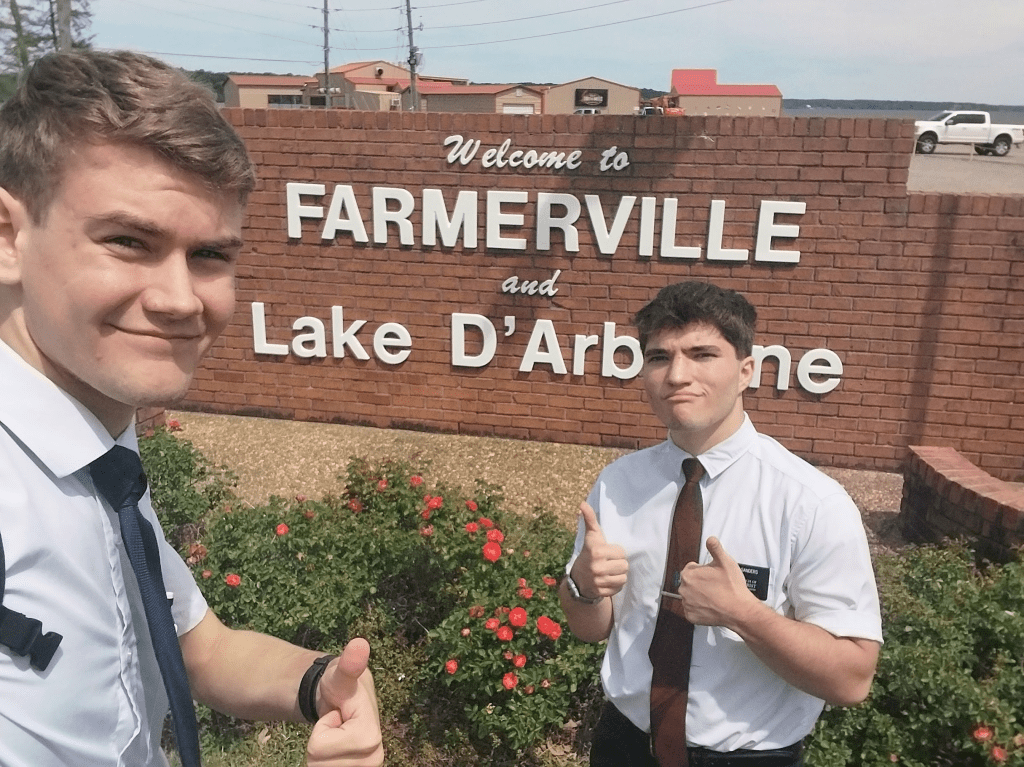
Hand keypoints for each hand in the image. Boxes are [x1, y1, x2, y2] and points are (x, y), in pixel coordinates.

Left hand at [306, 638, 383, 766]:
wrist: (344, 703)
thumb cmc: (341, 687)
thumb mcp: (340, 674)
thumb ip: (349, 664)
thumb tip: (359, 643)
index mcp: (372, 738)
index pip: (319, 748)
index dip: (323, 728)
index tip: (338, 715)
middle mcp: (376, 758)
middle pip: (320, 765)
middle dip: (321, 744)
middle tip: (335, 725)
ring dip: (322, 753)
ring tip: (336, 735)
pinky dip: (325, 761)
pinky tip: (335, 750)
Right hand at [570, 502, 627, 598]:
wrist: (578, 579)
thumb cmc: (589, 553)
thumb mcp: (591, 536)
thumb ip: (590, 519)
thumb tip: (582, 503)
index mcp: (596, 551)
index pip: (622, 553)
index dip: (617, 552)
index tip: (608, 553)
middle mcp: (596, 566)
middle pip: (624, 566)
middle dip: (619, 564)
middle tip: (609, 563)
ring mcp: (598, 581)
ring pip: (623, 578)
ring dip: (618, 575)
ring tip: (609, 572)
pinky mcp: (600, 592)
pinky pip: (618, 588)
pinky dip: (615, 585)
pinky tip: (607, 581)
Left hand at [678, 537, 758, 629]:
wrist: (739, 610)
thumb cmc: (732, 587)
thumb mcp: (725, 561)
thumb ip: (715, 547)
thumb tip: (710, 539)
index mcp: (688, 574)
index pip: (691, 568)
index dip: (703, 570)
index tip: (712, 574)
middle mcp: (684, 589)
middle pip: (690, 582)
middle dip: (700, 582)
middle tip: (715, 585)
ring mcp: (687, 604)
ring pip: (691, 596)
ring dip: (699, 595)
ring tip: (714, 595)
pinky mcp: (691, 616)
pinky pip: (692, 610)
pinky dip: (699, 608)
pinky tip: (711, 605)